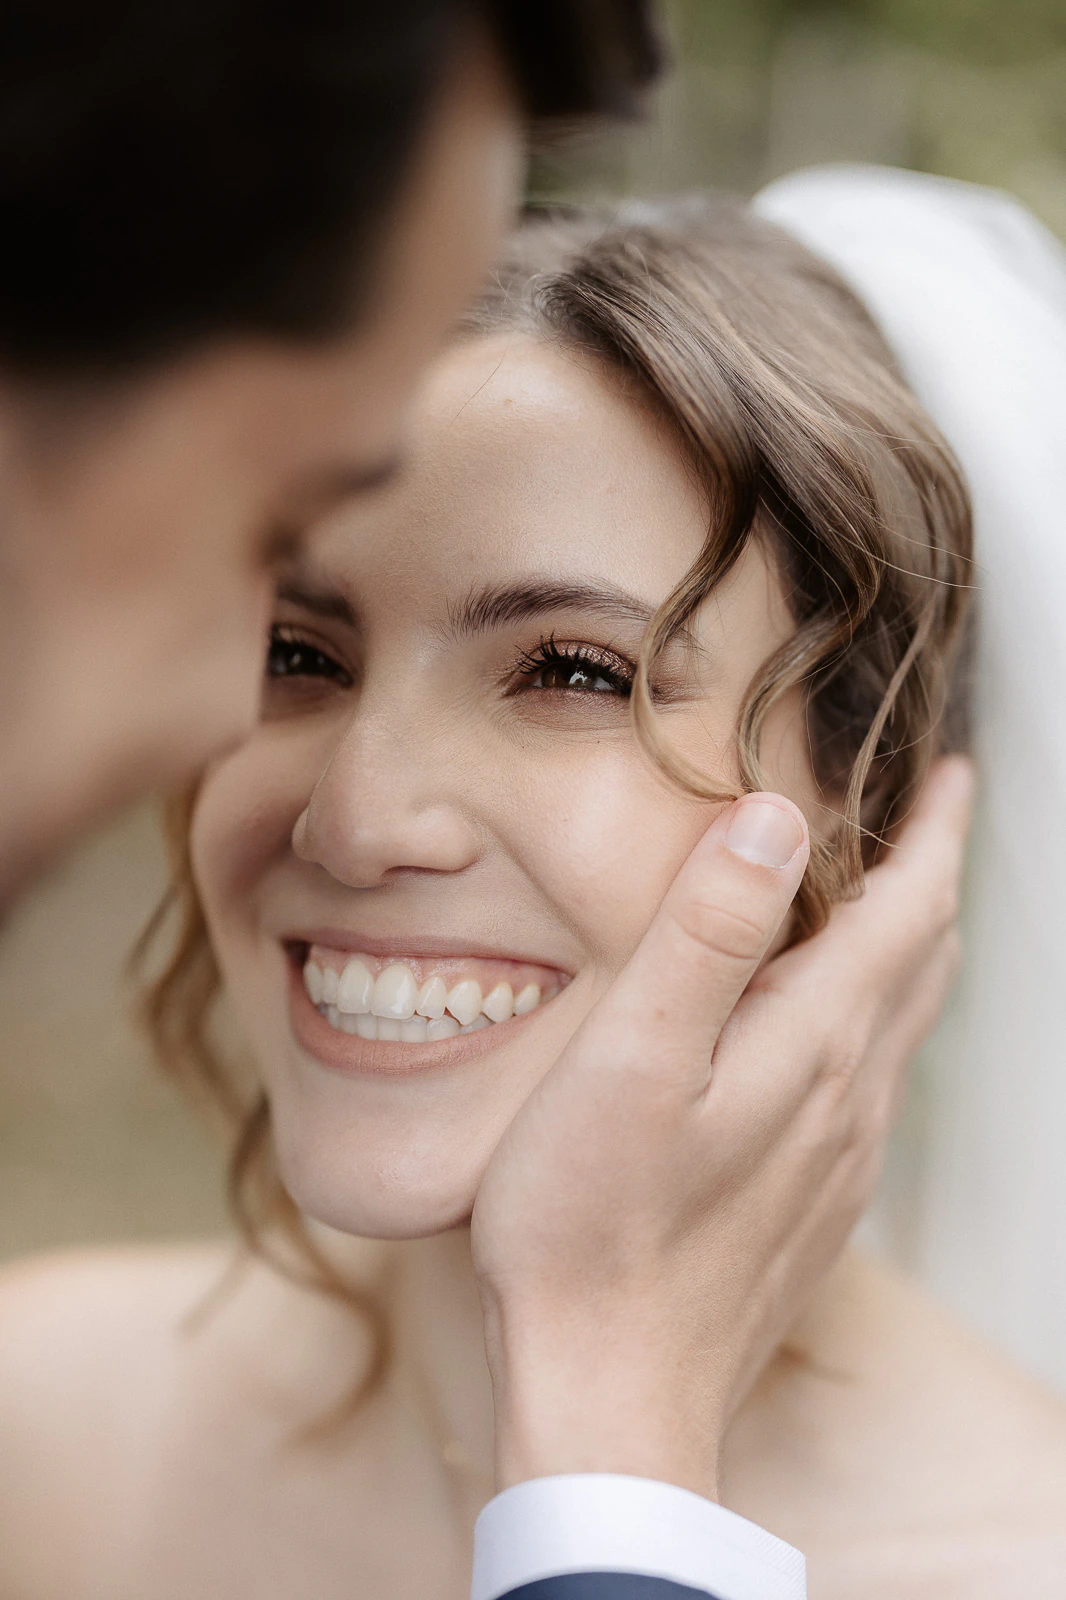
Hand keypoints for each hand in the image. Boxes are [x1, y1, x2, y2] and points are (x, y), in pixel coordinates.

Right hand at [472, 756, 973, 1500]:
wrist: (610, 1399)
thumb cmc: (592, 1229)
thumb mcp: (631, 1060)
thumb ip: (705, 935)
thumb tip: (774, 820)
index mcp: (815, 1046)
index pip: (909, 912)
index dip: (937, 834)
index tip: (954, 775)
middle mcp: (848, 1100)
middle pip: (923, 965)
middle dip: (935, 881)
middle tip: (933, 820)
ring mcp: (835, 1162)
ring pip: (902, 1027)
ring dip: (911, 949)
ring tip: (895, 905)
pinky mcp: (809, 1207)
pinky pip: (868, 1086)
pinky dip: (873, 1019)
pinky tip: (830, 1032)